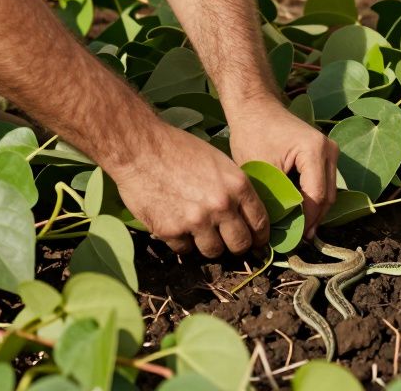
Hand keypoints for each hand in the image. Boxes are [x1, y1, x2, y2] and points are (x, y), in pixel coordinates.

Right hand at [110, 123, 269, 258]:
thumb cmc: (179, 149)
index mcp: (238, 186)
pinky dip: (182, 242)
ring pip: (213, 251)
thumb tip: (244, 214)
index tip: (257, 243)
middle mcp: (221, 206)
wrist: (140, 148)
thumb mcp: (219, 162)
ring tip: (198, 231)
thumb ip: (234, 189)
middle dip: (236, 246)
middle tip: (228, 243)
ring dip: (208, 245)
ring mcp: (196, 221)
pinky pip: (184, 249)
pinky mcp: (171, 231)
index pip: (259, 223)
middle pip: (239, 244)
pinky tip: (176, 224)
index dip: (259, 237)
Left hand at [228, 98, 338, 237]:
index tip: (291, 239)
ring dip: (313, 211)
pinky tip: (297, 212)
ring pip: (327, 192)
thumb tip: (279, 230)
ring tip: (296, 229)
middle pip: (327, 197)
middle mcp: (330, 150)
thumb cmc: (253, 134)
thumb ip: (274, 199)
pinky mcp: (325, 155)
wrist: (255, 108)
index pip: (316, 197)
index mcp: (315, 151)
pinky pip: (323, 184)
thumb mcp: (261, 170)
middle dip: (312, 219)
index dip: (305, 221)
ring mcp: (330, 152)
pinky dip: (312, 199)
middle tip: (295, 239)